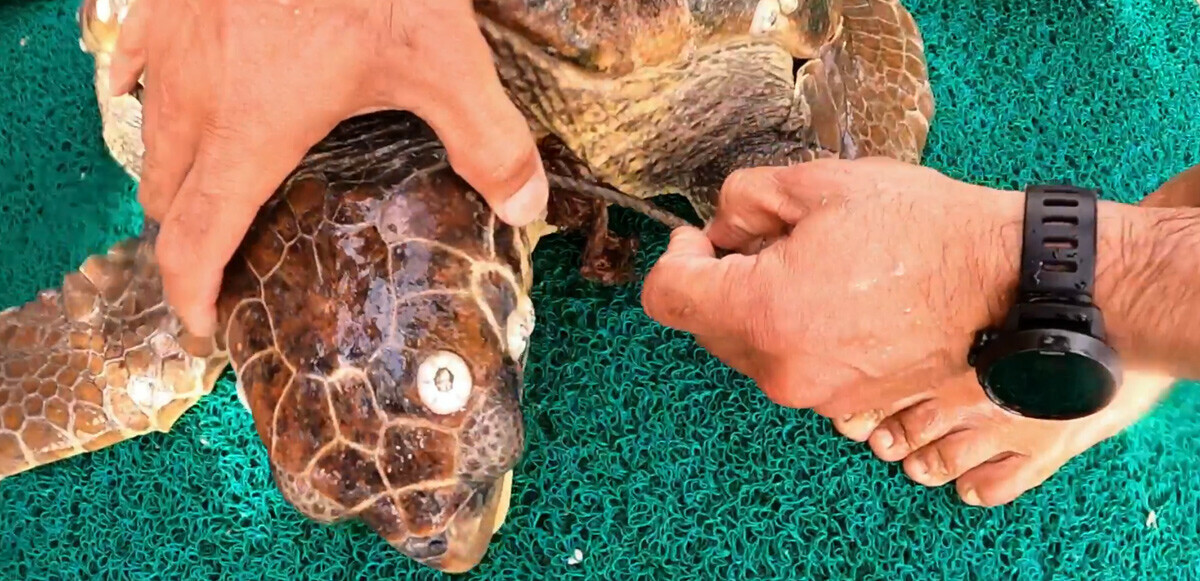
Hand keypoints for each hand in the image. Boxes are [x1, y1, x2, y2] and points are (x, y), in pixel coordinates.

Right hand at [110, 0, 546, 335]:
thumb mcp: (443, 58)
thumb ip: (486, 140)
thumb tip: (525, 206)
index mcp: (249, 129)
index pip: (196, 238)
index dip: (191, 291)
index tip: (203, 321)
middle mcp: (193, 94)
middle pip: (166, 194)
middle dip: (188, 235)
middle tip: (225, 256)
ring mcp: (171, 41)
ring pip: (147, 132)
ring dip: (172, 171)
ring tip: (210, 186)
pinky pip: (133, 62)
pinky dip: (149, 94)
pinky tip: (176, 93)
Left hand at [640, 158, 1026, 414]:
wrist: (1007, 285)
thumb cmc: (922, 231)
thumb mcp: (819, 185)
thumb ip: (744, 199)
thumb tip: (720, 226)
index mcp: (762, 315)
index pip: (667, 297)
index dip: (676, 257)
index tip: (704, 237)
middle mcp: (780, 369)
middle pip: (705, 326)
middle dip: (720, 280)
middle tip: (767, 239)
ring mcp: (816, 395)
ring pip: (749, 348)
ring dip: (759, 308)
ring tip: (817, 266)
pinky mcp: (847, 404)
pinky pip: (793, 365)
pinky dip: (796, 333)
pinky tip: (840, 298)